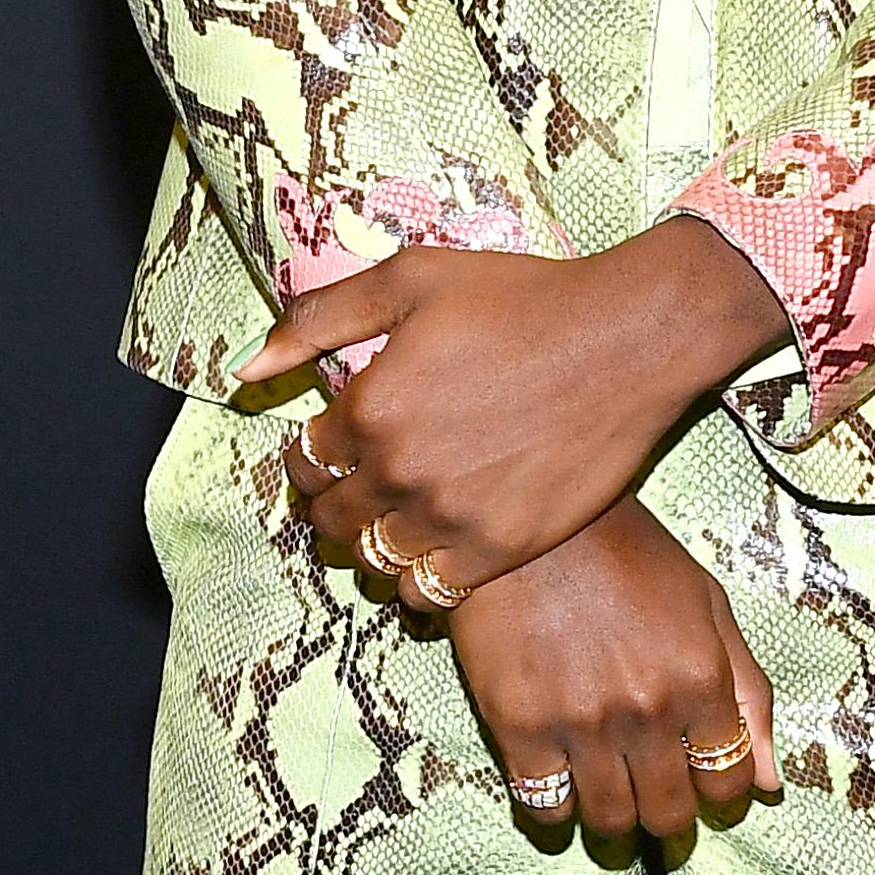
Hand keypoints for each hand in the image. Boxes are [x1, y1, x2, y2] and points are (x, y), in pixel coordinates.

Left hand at [262, 222, 793, 599]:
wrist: (627, 339)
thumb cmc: (524, 299)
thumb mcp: (410, 280)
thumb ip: (318, 320)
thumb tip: (247, 368)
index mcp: (371, 407)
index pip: (306, 463)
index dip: (313, 461)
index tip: (332, 455)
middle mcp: (402, 471)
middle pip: (332, 519)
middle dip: (334, 505)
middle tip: (358, 492)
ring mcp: (451, 517)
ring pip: (374, 561)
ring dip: (371, 546)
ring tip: (394, 523)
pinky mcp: (501, 548)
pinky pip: (428, 594)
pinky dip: (417, 581)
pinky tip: (433, 551)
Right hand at [449, 501, 780, 843]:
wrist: (528, 520)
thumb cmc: (627, 555)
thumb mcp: (709, 606)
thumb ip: (749, 695)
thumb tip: (771, 784)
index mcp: (702, 679)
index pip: (728, 785)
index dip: (718, 794)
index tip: (699, 784)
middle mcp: (648, 710)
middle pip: (669, 816)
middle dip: (668, 817)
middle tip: (652, 798)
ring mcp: (582, 723)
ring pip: (609, 823)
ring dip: (614, 823)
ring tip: (608, 796)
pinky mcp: (519, 726)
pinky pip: (544, 807)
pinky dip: (554, 809)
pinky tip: (558, 782)